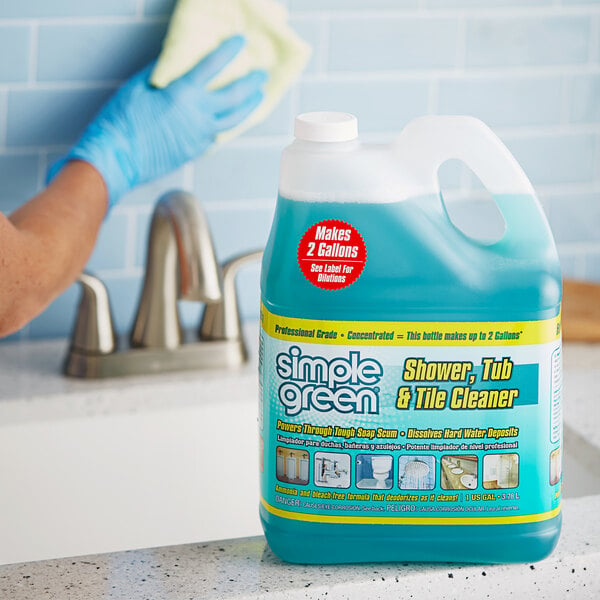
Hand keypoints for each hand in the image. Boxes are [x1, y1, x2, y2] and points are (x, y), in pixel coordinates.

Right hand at [49, 36, 266, 207]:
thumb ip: (162, 73)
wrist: (118, 157)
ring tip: (258, 97)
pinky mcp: (196, 150)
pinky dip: (230, 125)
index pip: (213, 66)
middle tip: (262, 74)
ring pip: (233, 120)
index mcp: (184, 94)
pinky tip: (233, 120)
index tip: (241, 42)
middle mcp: (198, 115)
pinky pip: (219, 135)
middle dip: (251, 83)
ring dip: (249, 107)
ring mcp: (200, 136)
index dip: (229, 52)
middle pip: (234, 97)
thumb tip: (176, 62)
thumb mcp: (138, 87)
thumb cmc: (121, 120)